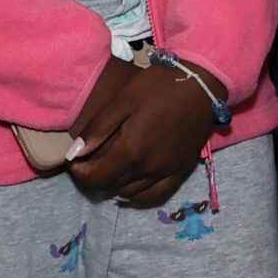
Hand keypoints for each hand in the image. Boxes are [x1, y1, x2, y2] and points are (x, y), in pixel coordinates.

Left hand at [67, 56, 223, 206]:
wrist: (202, 83)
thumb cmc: (160, 86)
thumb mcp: (123, 100)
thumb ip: (98, 128)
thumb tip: (75, 153)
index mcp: (131, 151)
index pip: (96, 178)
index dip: (79, 173)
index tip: (75, 160)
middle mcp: (148, 168)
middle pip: (111, 186)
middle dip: (94, 177)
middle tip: (89, 160)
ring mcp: (166, 171)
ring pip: (131, 193)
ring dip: (114, 185)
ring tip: (110, 168)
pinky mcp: (181, 169)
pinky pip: (155, 194)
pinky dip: (138, 194)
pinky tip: (132, 183)